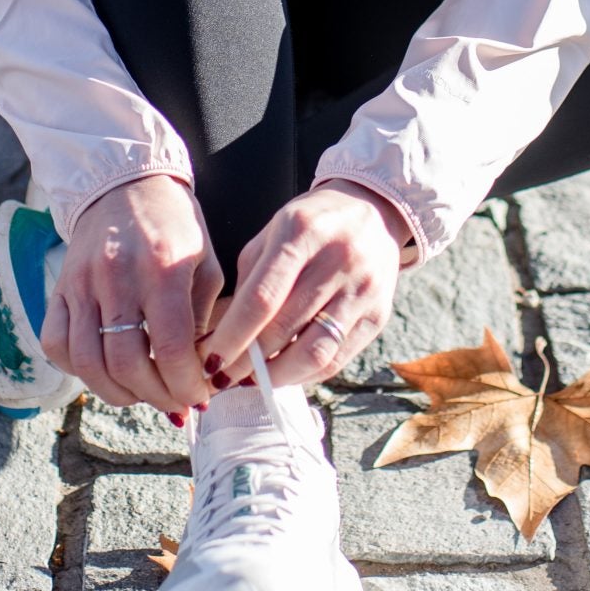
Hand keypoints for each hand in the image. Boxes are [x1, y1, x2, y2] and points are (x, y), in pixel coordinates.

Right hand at [41, 175, 221, 413]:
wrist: (124, 183)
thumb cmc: (174, 225)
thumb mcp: (206, 262)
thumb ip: (205, 318)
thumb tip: (203, 373)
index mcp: (162, 269)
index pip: (170, 348)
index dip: (186, 385)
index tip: (200, 397)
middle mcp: (116, 277)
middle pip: (126, 363)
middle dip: (156, 397)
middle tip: (175, 404)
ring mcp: (81, 283)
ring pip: (87, 363)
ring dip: (119, 393)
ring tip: (144, 393)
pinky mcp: (59, 288)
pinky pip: (56, 344)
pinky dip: (78, 370)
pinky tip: (105, 371)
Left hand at [200, 182, 405, 389]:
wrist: (373, 211)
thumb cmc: (310, 224)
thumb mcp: (273, 233)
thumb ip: (248, 280)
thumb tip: (223, 338)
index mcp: (301, 231)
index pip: (262, 298)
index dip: (233, 336)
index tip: (210, 361)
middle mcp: (338, 259)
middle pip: (286, 328)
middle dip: (248, 361)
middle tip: (224, 376)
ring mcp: (363, 289)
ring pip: (315, 352)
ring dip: (278, 376)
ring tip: (254, 379)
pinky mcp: (379, 314)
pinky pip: (337, 359)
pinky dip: (306, 375)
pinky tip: (285, 372)